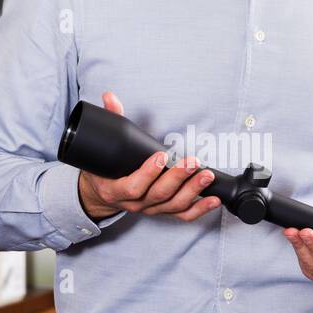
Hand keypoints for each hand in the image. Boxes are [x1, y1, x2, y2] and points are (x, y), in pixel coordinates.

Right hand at [77, 91, 222, 223]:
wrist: (102, 194)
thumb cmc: (103, 171)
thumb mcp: (100, 148)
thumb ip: (109, 121)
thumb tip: (109, 97)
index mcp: (115, 191)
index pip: (133, 187)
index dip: (148, 173)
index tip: (161, 155)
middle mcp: (134, 203)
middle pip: (159, 194)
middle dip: (178, 177)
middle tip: (193, 162)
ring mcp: (150, 209)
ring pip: (174, 205)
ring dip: (193, 190)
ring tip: (206, 175)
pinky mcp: (163, 211)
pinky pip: (183, 215)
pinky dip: (200, 209)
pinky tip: (213, 200)